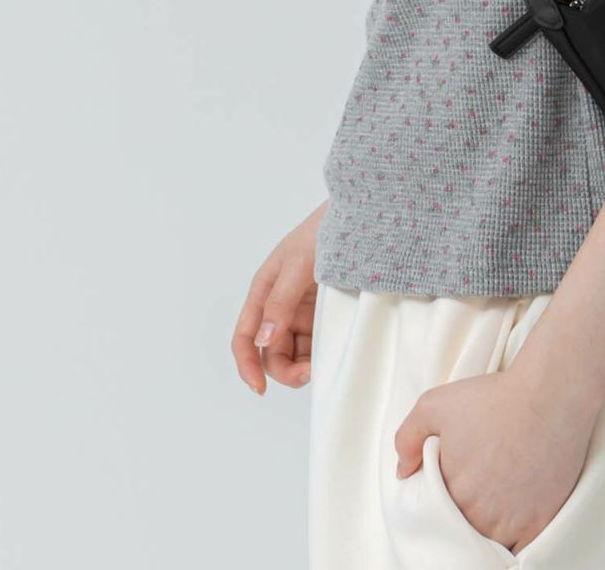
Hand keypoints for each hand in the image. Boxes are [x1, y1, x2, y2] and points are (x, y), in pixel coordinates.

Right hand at [231, 198, 327, 395]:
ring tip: (324, 364)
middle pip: (271, 352)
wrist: (359, 217)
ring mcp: (303, 312)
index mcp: (264, 292)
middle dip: (285, 369)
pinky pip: (316, 344)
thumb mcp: (298, 265)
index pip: (244, 337)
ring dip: (304, 365)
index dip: (247, 364)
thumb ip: (280, 302)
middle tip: (311, 372)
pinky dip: (321, 355)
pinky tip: (333, 355)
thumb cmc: (323, 233)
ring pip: (294, 353)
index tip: (259, 388)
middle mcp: (280, 306)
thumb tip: (262, 340)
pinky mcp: (325, 315)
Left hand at [394, 362, 601, 554]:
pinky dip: (514, 542)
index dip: (444, 498)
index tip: (454, 484)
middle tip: (478, 490)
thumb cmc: (494, 396)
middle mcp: (477, 514)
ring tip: (496, 504)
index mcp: (449, 490)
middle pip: (463, 528)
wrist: (549, 394)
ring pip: (489, 544)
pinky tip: (514, 522)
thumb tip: (404, 471)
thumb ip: (408, 438)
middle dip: (465, 513)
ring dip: (488, 530)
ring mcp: (510, 523)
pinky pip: (519, 551)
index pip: (437, 512)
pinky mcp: (539, 523)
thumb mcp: (435, 403)